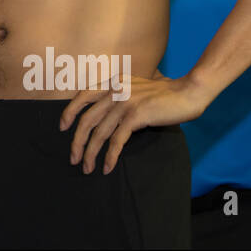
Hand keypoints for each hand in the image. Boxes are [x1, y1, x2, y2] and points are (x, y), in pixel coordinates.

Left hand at [60, 75, 207, 174]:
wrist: (188, 92)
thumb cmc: (165, 95)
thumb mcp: (136, 88)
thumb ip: (120, 96)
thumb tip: (104, 118)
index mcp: (113, 82)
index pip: (82, 95)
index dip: (69, 112)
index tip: (62, 127)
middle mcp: (115, 90)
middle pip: (87, 119)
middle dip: (77, 141)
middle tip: (73, 158)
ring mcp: (125, 102)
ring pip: (100, 132)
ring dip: (91, 153)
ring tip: (87, 168)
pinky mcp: (136, 115)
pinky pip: (117, 140)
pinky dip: (110, 155)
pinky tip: (107, 167)